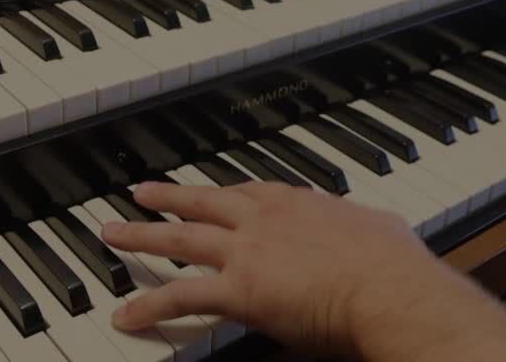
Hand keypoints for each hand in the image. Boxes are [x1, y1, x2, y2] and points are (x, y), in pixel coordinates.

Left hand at [102, 181, 505, 360]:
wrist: (385, 285)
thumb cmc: (392, 263)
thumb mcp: (379, 229)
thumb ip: (365, 228)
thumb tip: (382, 231)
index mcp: (297, 203)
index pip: (248, 191)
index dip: (222, 194)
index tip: (206, 192)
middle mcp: (263, 218)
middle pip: (202, 203)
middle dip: (168, 198)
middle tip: (140, 193)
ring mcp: (246, 251)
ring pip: (180, 239)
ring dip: (142, 236)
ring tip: (113, 232)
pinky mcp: (237, 289)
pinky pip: (181, 296)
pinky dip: (149, 304)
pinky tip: (125, 314)